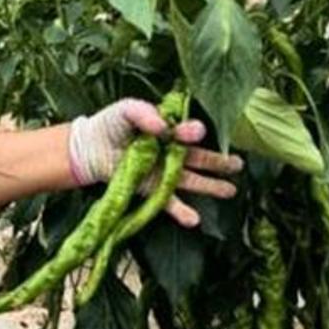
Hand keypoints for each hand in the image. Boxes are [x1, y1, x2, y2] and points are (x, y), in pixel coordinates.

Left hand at [67, 98, 241, 227]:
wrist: (89, 148)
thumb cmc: (110, 124)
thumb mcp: (127, 109)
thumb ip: (145, 112)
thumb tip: (163, 125)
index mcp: (170, 129)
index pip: (187, 131)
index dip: (192, 132)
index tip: (195, 132)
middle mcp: (171, 152)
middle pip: (199, 157)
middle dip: (219, 162)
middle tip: (239, 164)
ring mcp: (163, 172)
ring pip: (192, 180)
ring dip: (211, 186)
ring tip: (231, 190)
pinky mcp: (152, 190)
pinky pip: (169, 201)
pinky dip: (181, 211)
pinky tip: (194, 219)